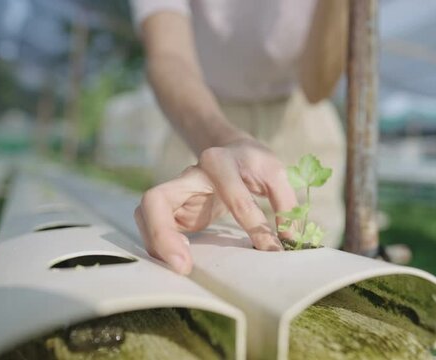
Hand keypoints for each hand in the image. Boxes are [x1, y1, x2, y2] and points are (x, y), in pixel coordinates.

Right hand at [134, 138, 297, 273]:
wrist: (229, 148)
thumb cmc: (252, 162)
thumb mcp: (275, 174)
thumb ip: (287, 205)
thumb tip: (290, 242)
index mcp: (220, 161)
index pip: (234, 196)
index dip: (253, 226)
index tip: (272, 251)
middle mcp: (189, 175)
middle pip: (156, 199)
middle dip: (163, 234)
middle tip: (183, 265)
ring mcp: (176, 192)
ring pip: (146, 214)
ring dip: (157, 243)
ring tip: (180, 267)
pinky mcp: (172, 209)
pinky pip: (155, 227)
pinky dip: (161, 246)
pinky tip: (179, 261)